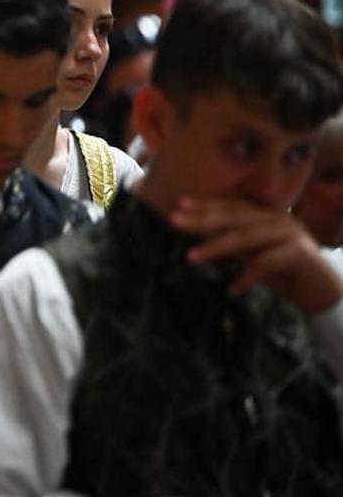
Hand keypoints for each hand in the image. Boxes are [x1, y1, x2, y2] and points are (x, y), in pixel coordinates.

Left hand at [174, 197, 342, 313]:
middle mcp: (278, 218)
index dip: (206, 205)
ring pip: (246, 238)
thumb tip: (198, 240)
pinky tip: (232, 289)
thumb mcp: (254, 255)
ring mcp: (290, 233)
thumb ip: (234, 245)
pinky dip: (247, 276)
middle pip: (234, 217)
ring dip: (216, 248)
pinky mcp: (300, 253)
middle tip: (175, 222)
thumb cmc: (284, 272)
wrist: (323, 291)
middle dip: (202, 220)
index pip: (232, 206)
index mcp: (267, 214)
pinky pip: (266, 263)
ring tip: (191, 257)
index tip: (179, 205)